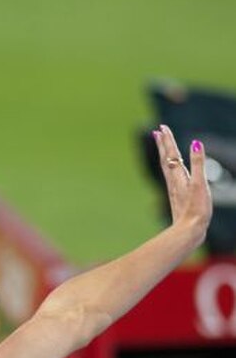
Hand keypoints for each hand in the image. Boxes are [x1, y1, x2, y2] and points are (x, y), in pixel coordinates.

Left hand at [153, 125, 212, 244]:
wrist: (189, 230)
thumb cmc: (196, 208)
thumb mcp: (200, 183)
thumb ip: (198, 163)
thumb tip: (196, 143)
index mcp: (178, 176)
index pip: (172, 153)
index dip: (168, 140)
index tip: (162, 127)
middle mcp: (173, 181)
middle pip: (166, 158)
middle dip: (163, 144)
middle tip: (158, 131)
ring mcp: (175, 189)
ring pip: (167, 167)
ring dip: (164, 154)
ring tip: (162, 145)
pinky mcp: (178, 196)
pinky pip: (172, 176)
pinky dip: (171, 167)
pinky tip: (173, 170)